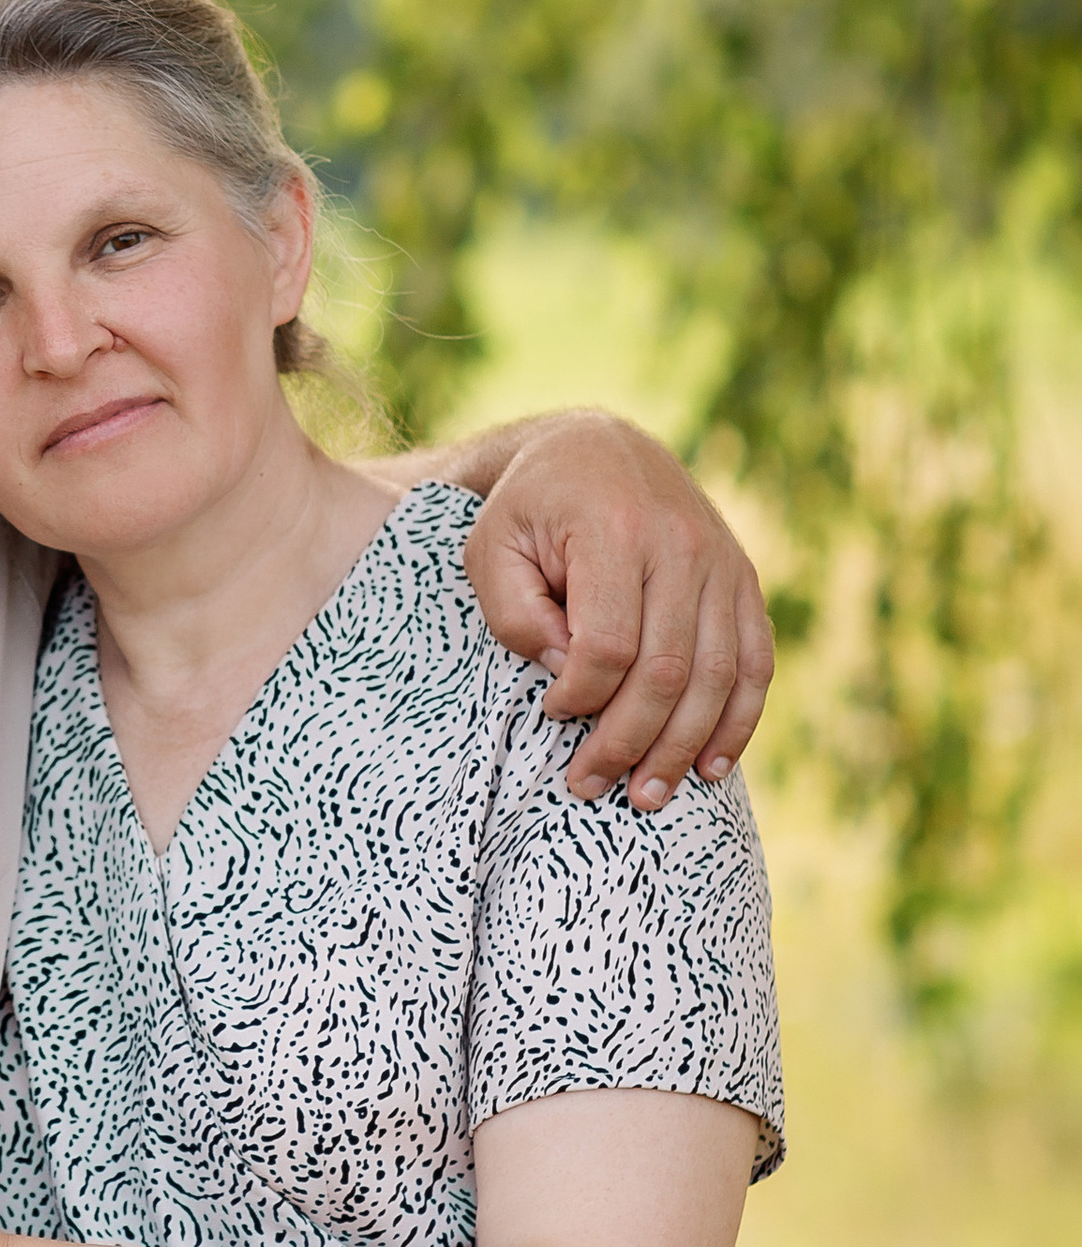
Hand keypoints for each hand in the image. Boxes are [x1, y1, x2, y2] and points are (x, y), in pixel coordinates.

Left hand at [460, 413, 772, 808]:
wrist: (597, 449)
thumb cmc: (531, 508)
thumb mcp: (492, 547)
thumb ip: (516, 613)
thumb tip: (568, 672)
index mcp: (614, 530)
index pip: (608, 643)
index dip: (580, 696)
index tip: (550, 713)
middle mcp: (682, 544)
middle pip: (666, 671)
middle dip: (627, 741)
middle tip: (590, 785)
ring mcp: (722, 562)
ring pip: (717, 676)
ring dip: (683, 747)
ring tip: (648, 797)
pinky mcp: (744, 580)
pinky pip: (755, 661)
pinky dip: (738, 720)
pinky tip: (712, 766)